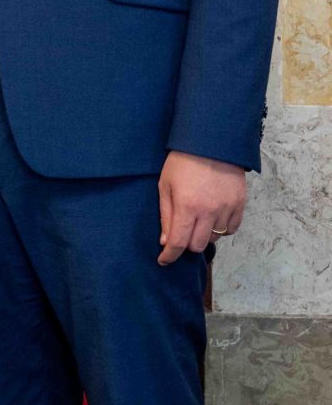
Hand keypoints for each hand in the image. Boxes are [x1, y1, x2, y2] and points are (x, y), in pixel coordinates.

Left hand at [158, 150, 246, 264]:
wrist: (211, 143)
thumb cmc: (182, 162)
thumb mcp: (165, 185)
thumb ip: (166, 215)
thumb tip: (166, 241)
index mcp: (187, 206)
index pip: (179, 242)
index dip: (170, 255)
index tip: (164, 261)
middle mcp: (209, 211)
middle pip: (198, 245)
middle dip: (186, 244)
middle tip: (181, 233)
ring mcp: (227, 209)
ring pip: (215, 238)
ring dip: (204, 235)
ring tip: (197, 221)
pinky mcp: (240, 205)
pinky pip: (231, 229)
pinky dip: (221, 229)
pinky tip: (213, 219)